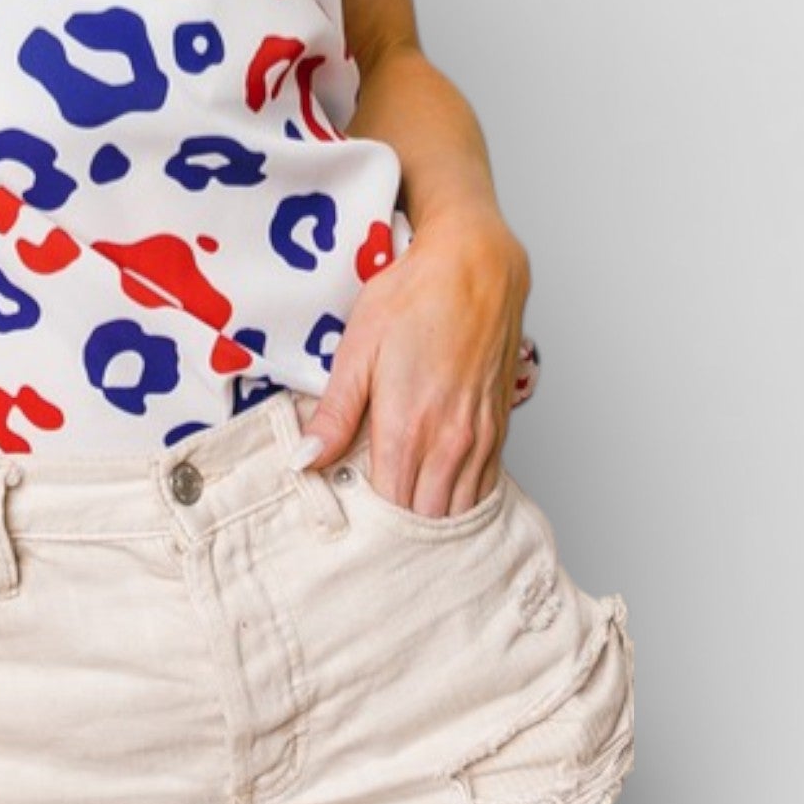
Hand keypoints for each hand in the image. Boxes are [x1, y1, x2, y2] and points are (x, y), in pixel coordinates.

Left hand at [298, 213, 530, 516]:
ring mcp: (480, 438)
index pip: (388, 510)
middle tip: (371, 538)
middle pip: (425, 521)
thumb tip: (304, 462)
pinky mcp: (499, 427)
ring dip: (432, 524)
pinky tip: (440, 500)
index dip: (367, 528)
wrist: (476, 265)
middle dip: (398, 536)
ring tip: (402, 528)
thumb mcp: (358, 348)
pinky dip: (461, 503)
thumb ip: (334, 413)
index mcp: (408, 427)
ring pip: (458, 512)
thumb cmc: (413, 297)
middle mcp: (449, 441)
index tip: (345, 530)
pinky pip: (483, 488)